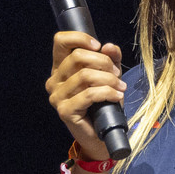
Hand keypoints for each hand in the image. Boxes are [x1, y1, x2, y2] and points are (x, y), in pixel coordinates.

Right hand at [45, 32, 124, 157]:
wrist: (101, 135)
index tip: (98, 45)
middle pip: (77, 57)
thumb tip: (109, 47)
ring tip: (120, 87)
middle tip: (117, 74)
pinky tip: (117, 95)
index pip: (60, 41)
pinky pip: (89, 94)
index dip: (80, 38)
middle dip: (103, 62)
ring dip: (109, 79)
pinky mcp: (65, 111)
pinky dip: (107, 93)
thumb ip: (110, 59)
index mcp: (60, 68)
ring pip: (85, 76)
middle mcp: (54, 80)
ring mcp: (57, 96)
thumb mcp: (109, 76)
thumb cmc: (103, 104)